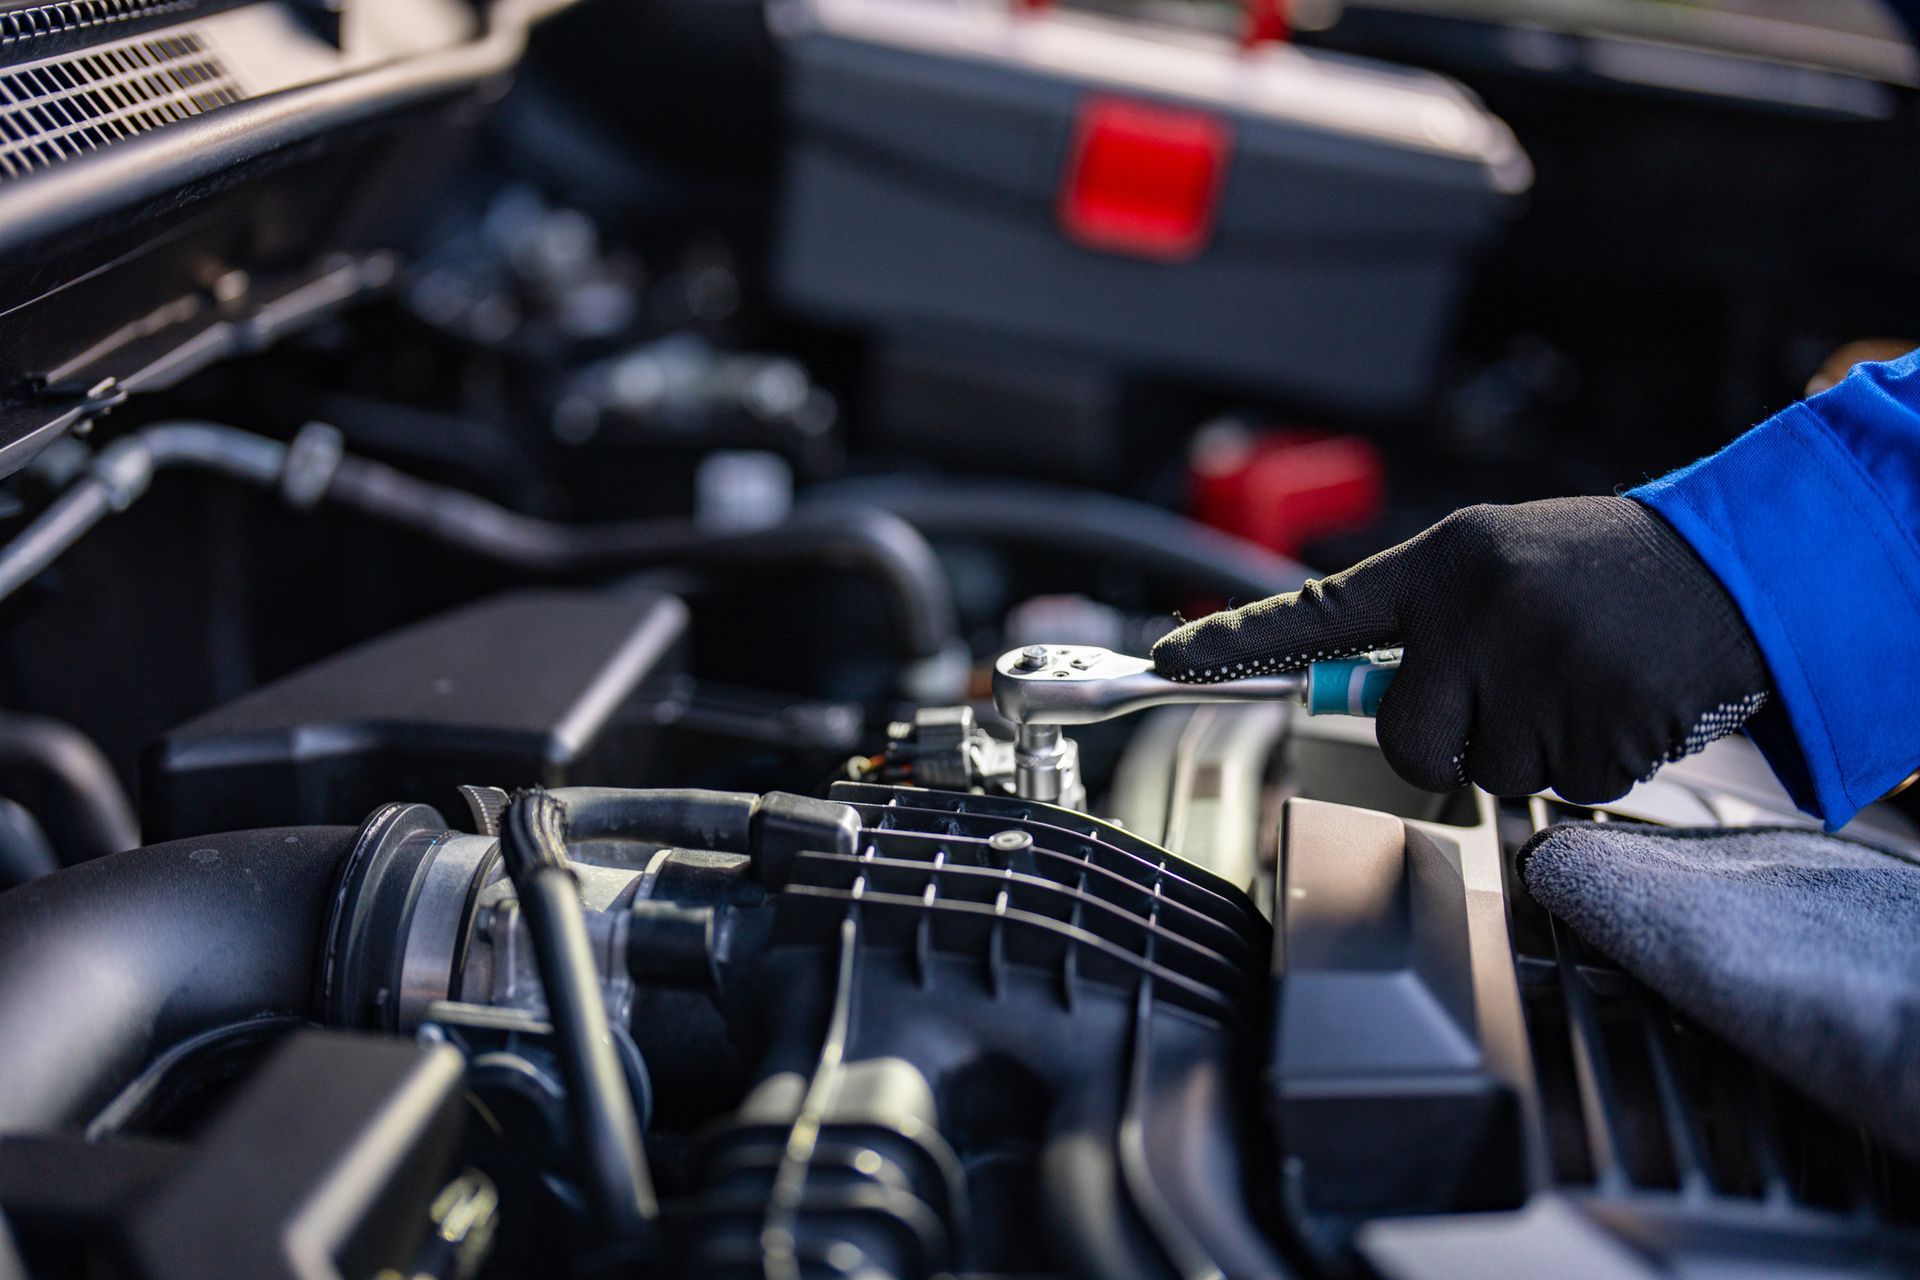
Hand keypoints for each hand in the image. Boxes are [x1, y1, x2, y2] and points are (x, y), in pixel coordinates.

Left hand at [1151, 497, 1770, 802]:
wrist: (1736, 565)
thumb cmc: (1605, 572)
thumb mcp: (1503, 564)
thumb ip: (1429, 621)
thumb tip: (1358, 692)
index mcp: (1446, 564)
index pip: (1320, 610)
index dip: (1237, 641)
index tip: (1168, 656)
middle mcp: (1480, 612)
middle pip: (1407, 737)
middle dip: (1451, 738)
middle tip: (1511, 695)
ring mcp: (1540, 669)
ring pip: (1487, 771)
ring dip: (1532, 748)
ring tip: (1581, 682)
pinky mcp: (1599, 722)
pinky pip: (1563, 787)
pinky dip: (1592, 763)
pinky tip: (1620, 703)